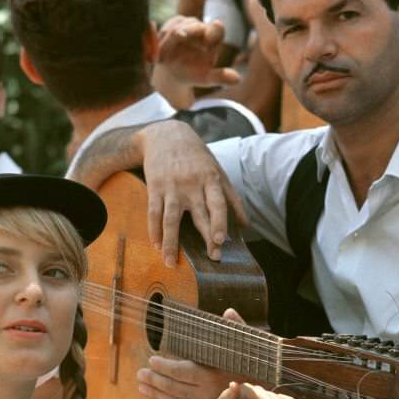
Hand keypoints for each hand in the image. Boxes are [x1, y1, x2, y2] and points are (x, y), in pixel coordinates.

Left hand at [137, 308, 245, 398]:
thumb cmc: (257, 369)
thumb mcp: (250, 348)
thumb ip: (237, 330)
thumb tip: (228, 312)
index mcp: (215, 375)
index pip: (184, 372)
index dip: (166, 368)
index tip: (152, 361)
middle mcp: (208, 393)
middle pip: (175, 388)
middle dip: (155, 381)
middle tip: (139, 375)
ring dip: (156, 394)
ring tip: (141, 387)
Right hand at [140, 120, 246, 265]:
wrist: (166, 134)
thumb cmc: (197, 156)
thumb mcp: (218, 170)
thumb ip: (232, 198)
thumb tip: (246, 226)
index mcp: (210, 179)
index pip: (217, 203)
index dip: (220, 221)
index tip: (221, 240)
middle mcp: (191, 184)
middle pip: (198, 215)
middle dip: (206, 237)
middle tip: (212, 258)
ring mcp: (171, 187)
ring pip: (170, 219)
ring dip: (170, 243)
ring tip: (171, 263)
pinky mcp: (154, 187)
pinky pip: (153, 213)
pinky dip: (154, 231)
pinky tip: (156, 246)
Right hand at [157, 16, 239, 88]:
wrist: (172, 75)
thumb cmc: (193, 75)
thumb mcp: (206, 78)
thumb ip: (220, 76)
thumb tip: (238, 79)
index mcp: (212, 38)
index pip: (216, 29)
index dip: (214, 29)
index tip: (211, 33)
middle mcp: (199, 28)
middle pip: (194, 23)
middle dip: (188, 29)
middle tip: (180, 34)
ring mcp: (183, 25)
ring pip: (178, 24)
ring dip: (170, 35)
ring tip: (164, 53)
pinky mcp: (168, 26)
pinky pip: (164, 28)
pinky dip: (160, 37)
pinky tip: (157, 51)